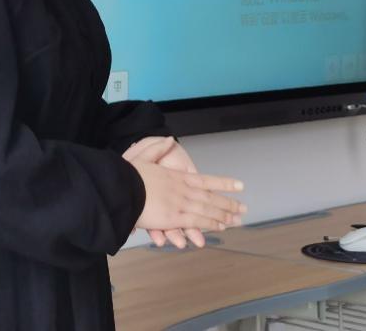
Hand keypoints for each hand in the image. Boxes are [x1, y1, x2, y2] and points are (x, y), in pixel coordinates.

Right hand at [124, 137, 245, 246]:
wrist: (122, 187)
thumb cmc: (129, 174)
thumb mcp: (143, 157)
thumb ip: (157, 149)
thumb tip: (168, 139)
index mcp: (178, 176)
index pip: (207, 180)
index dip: (224, 183)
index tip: (239, 185)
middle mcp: (184, 189)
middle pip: (211, 197)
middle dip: (229, 203)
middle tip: (243, 208)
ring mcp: (181, 203)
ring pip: (208, 210)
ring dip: (224, 215)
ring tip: (237, 219)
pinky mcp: (174, 216)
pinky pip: (197, 220)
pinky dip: (210, 223)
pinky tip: (221, 226)